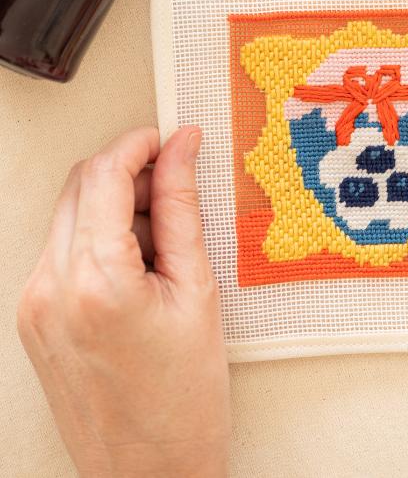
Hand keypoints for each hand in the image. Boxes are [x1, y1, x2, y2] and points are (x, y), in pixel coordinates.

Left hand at [17, 127, 229, 477]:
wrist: (150, 475)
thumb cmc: (183, 402)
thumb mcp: (197, 290)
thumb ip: (181, 209)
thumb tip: (181, 152)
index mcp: (94, 281)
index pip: (105, 174)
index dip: (141, 144)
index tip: (172, 139)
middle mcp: (50, 289)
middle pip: (81, 186)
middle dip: (128, 169)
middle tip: (175, 181)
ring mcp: (35, 306)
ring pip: (70, 214)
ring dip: (114, 203)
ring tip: (163, 237)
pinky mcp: (34, 318)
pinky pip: (64, 249)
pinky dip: (100, 236)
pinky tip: (140, 262)